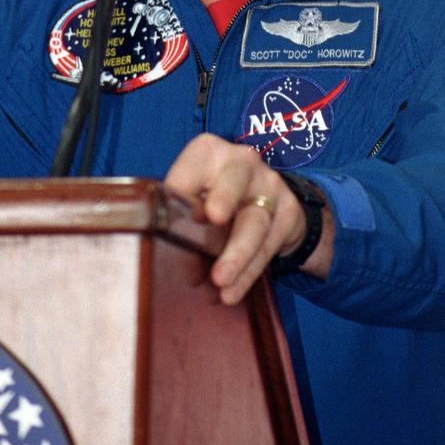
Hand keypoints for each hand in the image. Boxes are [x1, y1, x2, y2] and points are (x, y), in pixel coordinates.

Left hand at [165, 134, 328, 303]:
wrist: (268, 201)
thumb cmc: (214, 196)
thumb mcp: (194, 192)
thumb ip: (177, 209)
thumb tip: (156, 247)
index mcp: (208, 152)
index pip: (193, 166)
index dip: (184, 188)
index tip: (175, 208)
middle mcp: (243, 162)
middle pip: (235, 180)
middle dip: (225, 198)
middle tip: (214, 218)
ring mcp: (270, 187)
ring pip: (255, 221)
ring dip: (237, 254)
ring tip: (220, 281)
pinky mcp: (288, 214)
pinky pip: (267, 247)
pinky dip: (248, 274)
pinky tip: (233, 292)